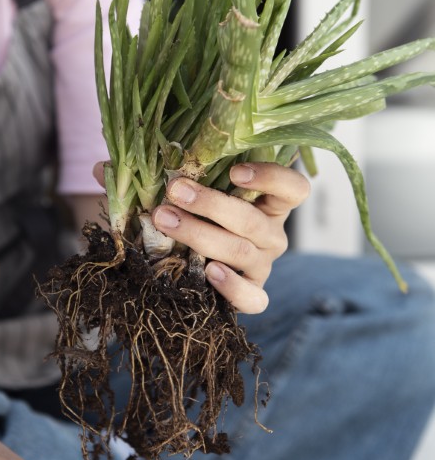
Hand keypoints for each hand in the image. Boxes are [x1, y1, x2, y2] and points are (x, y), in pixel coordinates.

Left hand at [152, 162, 309, 312]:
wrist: (201, 266)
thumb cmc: (204, 217)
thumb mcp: (212, 194)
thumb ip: (206, 179)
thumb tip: (173, 161)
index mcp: (273, 206)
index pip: (294, 189)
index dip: (271, 178)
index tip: (235, 171)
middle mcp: (273, 236)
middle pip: (252, 221)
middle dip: (210, 204)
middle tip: (175, 190)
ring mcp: (263, 266)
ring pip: (241, 251)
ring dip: (199, 234)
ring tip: (165, 220)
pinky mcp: (253, 294)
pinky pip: (252, 298)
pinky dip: (232, 287)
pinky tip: (209, 271)